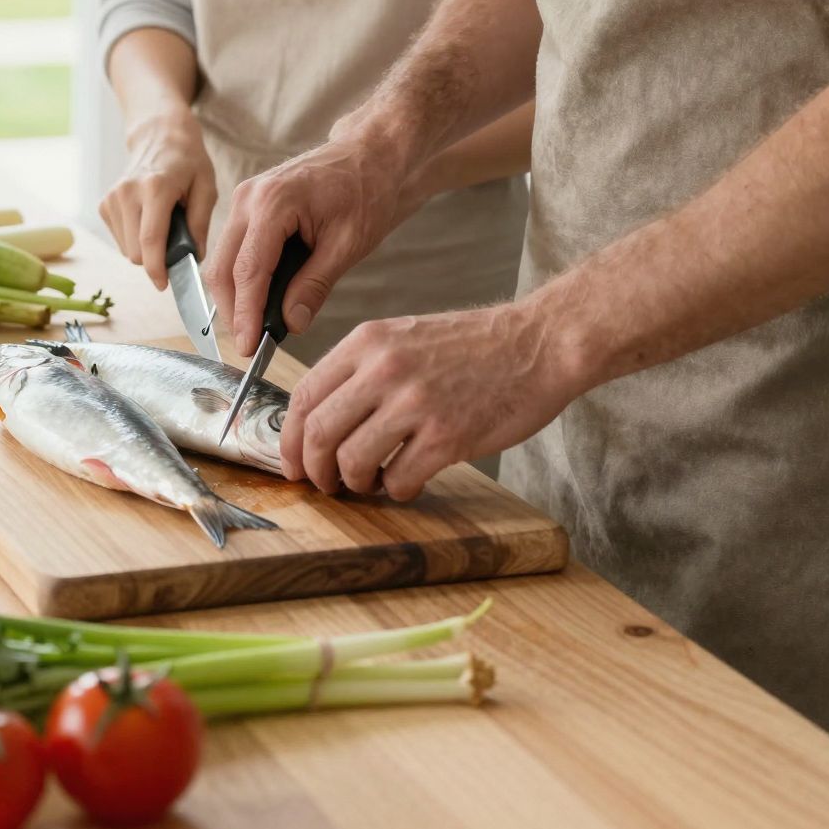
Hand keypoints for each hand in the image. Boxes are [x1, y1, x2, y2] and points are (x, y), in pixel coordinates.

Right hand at [98, 111, 216, 288]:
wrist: (158, 136)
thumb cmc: (188, 161)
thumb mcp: (206, 187)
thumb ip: (201, 223)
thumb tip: (194, 257)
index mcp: (155, 187)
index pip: (150, 241)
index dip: (157, 269)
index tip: (165, 285)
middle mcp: (127, 192)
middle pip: (136, 252)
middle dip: (156, 258)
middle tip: (176, 242)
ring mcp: (112, 198)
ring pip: (127, 250)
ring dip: (146, 248)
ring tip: (162, 223)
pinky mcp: (104, 204)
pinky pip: (121, 240)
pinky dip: (136, 238)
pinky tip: (147, 219)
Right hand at [204, 127, 419, 357]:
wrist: (369, 154)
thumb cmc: (365, 189)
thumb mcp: (347, 244)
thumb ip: (314, 285)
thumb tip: (291, 323)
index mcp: (272, 202)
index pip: (248, 271)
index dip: (246, 314)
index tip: (250, 347)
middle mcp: (249, 197)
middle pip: (222, 267)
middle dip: (233, 310)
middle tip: (253, 344)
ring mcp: (245, 198)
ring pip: (223, 260)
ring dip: (236, 296)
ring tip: (259, 326)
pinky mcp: (249, 206)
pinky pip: (234, 248)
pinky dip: (242, 277)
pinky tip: (262, 299)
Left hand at [280, 300, 579, 501]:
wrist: (538, 344)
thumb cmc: (473, 347)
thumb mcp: (405, 338)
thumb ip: (363, 370)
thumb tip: (322, 420)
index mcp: (368, 341)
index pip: (304, 396)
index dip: (289, 439)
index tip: (293, 463)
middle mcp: (385, 368)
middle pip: (319, 433)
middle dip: (315, 470)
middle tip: (326, 485)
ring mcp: (416, 403)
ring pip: (353, 461)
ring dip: (357, 483)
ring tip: (372, 482)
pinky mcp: (448, 436)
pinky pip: (400, 480)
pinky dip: (398, 490)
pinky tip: (409, 481)